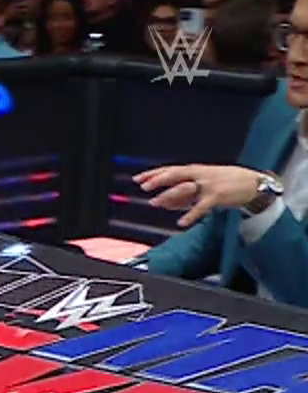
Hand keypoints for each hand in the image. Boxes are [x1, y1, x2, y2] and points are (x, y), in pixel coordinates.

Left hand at [136, 164, 270, 227]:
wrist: (254, 184)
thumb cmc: (228, 183)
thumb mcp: (203, 185)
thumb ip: (184, 194)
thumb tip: (164, 203)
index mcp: (197, 170)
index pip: (171, 170)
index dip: (154, 173)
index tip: (138, 178)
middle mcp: (201, 174)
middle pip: (176, 174)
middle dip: (158, 179)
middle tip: (143, 187)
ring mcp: (209, 185)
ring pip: (185, 188)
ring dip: (169, 196)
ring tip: (155, 203)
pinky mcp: (218, 196)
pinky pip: (201, 207)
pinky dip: (191, 215)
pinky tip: (181, 222)